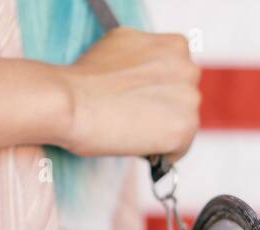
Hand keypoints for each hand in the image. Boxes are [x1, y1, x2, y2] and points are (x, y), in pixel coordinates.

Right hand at [60, 28, 200, 163]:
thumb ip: (145, 55)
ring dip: (160, 132)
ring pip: (181, 125)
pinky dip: (160, 153)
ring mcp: (189, 100)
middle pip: (183, 100)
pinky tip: (136, 145)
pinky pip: (178, 150)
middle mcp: (188, 69)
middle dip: (161, 111)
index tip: (138, 101)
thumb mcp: (121, 45)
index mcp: (176, 46)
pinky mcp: (184, 129)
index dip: (156, 92)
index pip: (178, 77)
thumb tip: (146, 71)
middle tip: (132, 118)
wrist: (70, 102)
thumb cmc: (85, 79)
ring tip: (130, 131)